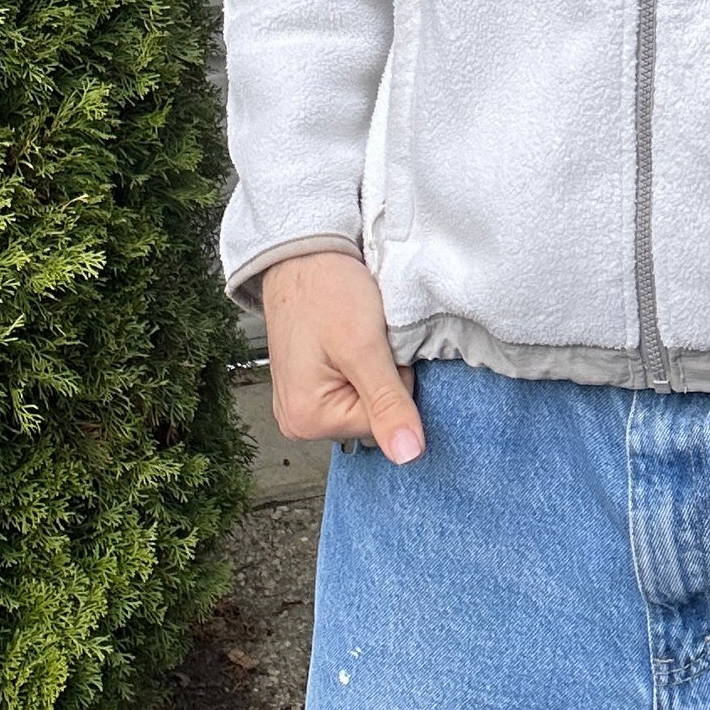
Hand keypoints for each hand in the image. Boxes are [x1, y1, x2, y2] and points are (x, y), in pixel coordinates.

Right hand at [262, 252, 424, 463]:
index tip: (378, 348)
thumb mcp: (364, 346)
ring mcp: (304, 404)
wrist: (303, 254)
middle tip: (368, 338)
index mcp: (308, 421)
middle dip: (385, 377)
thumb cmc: (326, 291)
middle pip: (375, 416)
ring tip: (357, 336)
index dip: (394, 382)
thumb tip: (409, 455)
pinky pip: (355, 387)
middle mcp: (300, 421)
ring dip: (375, 368)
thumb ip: (388, 403)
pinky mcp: (313, 385)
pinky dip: (364, 363)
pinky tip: (350, 339)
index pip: (385, 424)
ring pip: (368, 400)